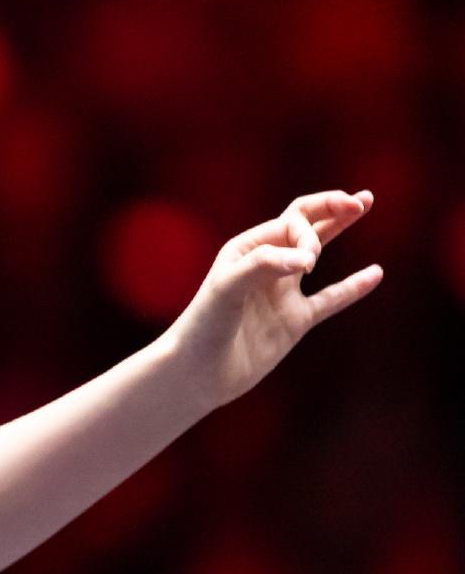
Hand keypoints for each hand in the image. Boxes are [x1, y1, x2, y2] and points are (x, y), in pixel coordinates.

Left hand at [162, 189, 382, 411]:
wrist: (197, 373)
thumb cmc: (203, 327)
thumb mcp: (227, 289)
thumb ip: (264, 266)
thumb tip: (309, 258)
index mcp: (246, 250)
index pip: (290, 223)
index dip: (308, 233)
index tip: (308, 262)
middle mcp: (265, 266)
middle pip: (303, 224)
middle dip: (330, 208)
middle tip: (361, 199)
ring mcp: (281, 293)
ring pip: (317, 253)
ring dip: (339, 227)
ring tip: (365, 204)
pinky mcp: (294, 321)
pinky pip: (331, 299)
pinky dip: (353, 287)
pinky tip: (376, 273)